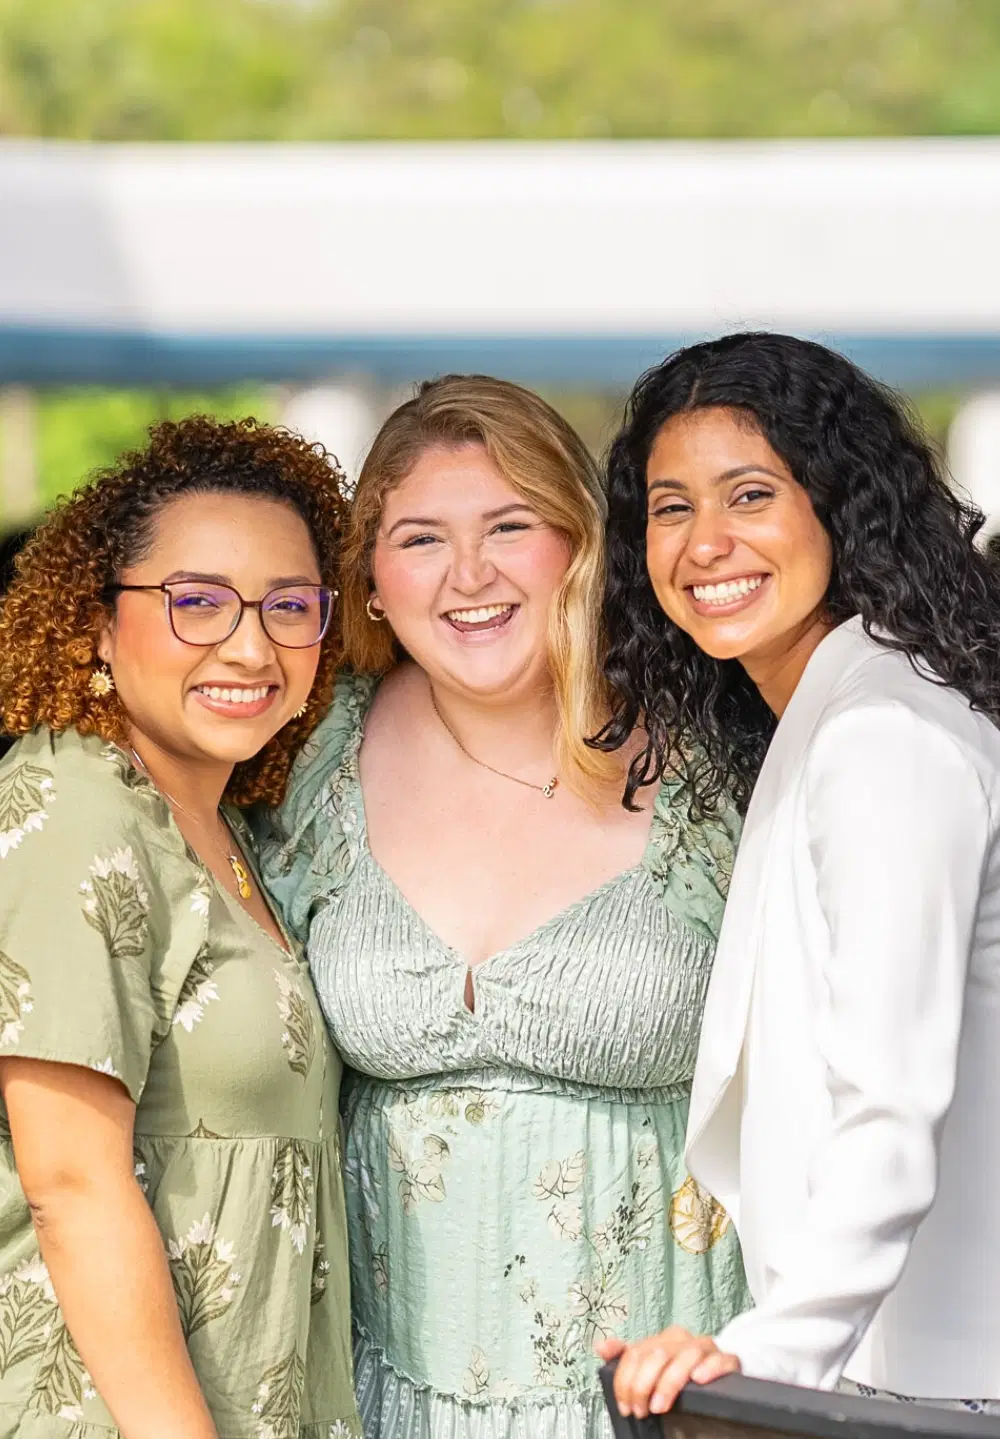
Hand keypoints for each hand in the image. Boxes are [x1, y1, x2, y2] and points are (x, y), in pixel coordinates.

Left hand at [595, 1327, 740, 1417]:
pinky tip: (699, 1380)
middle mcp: (682, 1340)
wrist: (717, 1369)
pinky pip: (721, 1359)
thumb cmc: (679, 1369)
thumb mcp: (650, 1363)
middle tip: (641, 1410)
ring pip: (687, 1356)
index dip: (626, 1380)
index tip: (625, 1405)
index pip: (637, 1352)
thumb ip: (625, 1356)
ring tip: (660, 1405)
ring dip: (670, 1382)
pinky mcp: (728, 1359)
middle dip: (644, 1385)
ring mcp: (706, 1348)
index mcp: (661, 1339)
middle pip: (658, 1354)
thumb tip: (601, 1346)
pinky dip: (710, 1368)